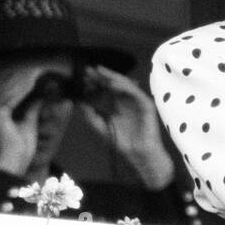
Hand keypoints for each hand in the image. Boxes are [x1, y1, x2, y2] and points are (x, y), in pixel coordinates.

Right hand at [0, 65, 45, 178]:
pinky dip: (24, 86)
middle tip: (39, 66)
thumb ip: (31, 110)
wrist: (7, 171)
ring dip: (24, 77)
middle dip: (22, 74)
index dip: (20, 78)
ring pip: (7, 86)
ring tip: (39, 69)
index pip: (4, 88)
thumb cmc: (14, 154)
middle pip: (3, 84)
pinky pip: (11, 94)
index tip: (36, 70)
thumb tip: (40, 95)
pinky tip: (35, 78)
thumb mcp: (27, 127)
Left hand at [76, 65, 174, 189]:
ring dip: (111, 77)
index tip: (80, 76)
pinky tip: (112, 83)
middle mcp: (126, 99)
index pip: (104, 88)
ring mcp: (137, 100)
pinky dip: (124, 86)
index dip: (93, 82)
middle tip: (87, 70)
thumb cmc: (122, 142)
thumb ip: (89, 113)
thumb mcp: (100, 125)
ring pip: (124, 84)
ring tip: (98, 72)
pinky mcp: (146, 104)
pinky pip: (135, 91)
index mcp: (116, 103)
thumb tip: (78, 99)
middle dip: (100, 76)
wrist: (138, 154)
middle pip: (113, 83)